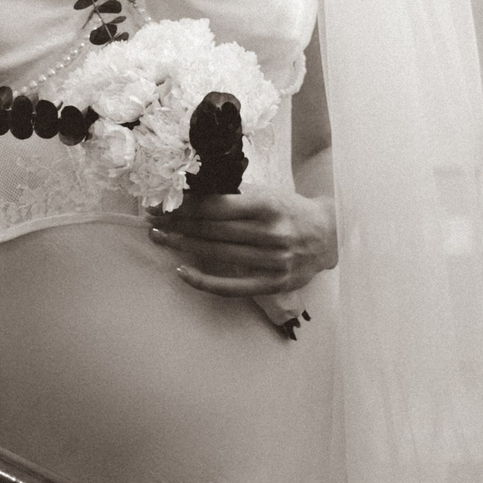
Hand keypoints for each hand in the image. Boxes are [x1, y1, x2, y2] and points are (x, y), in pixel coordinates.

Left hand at [150, 187, 336, 296]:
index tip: (163, 205)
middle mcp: (272, 234)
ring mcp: (274, 262)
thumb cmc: (290, 211)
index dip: (186, 207)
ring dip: (184, 247)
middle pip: (214, 231)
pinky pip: (232, 286)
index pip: (218, 207)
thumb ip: (237, 198)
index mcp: (269, 206)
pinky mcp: (274, 284)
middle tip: (152, 221)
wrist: (329, 235)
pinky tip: (181, 271)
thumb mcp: (269, 195)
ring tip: (160, 239)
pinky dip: (204, 281)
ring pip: (218, 255)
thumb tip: (192, 196)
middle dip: (178, 225)